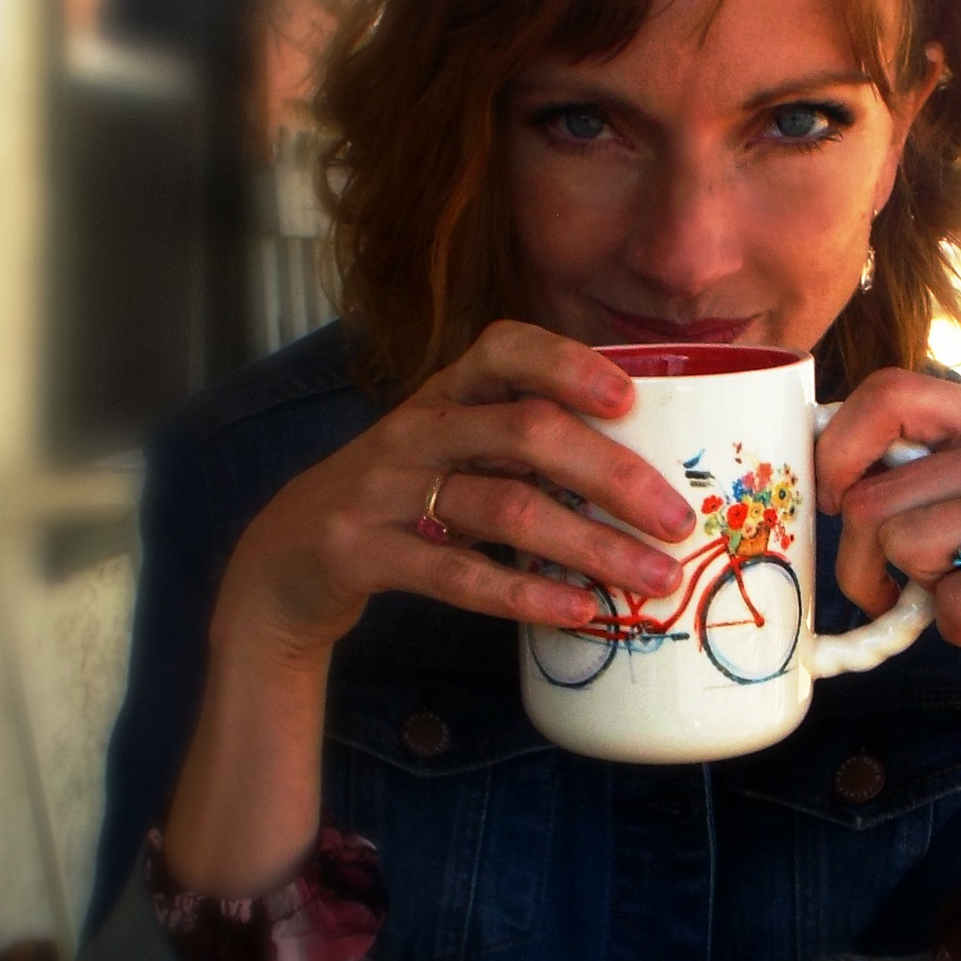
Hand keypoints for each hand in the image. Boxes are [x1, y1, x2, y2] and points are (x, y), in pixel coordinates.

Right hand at [218, 320, 694, 661]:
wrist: (284, 562)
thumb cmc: (400, 502)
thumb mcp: (452, 454)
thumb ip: (524, 448)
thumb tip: (647, 470)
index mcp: (446, 394)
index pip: (505, 349)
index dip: (569, 364)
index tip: (630, 398)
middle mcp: (416, 429)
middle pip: (527, 432)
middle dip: (612, 475)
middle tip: (677, 519)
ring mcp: (384, 489)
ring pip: (505, 508)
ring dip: (590, 546)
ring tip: (652, 579)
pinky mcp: (363, 552)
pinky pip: (457, 573)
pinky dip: (525, 595)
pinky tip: (579, 611)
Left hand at [816, 368, 960, 745]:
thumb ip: (915, 479)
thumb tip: (819, 478)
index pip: (885, 394)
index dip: (835, 452)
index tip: (839, 505)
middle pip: (876, 501)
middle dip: (861, 568)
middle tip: (892, 593)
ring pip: (909, 548)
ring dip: (918, 598)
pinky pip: (959, 601)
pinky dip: (960, 630)